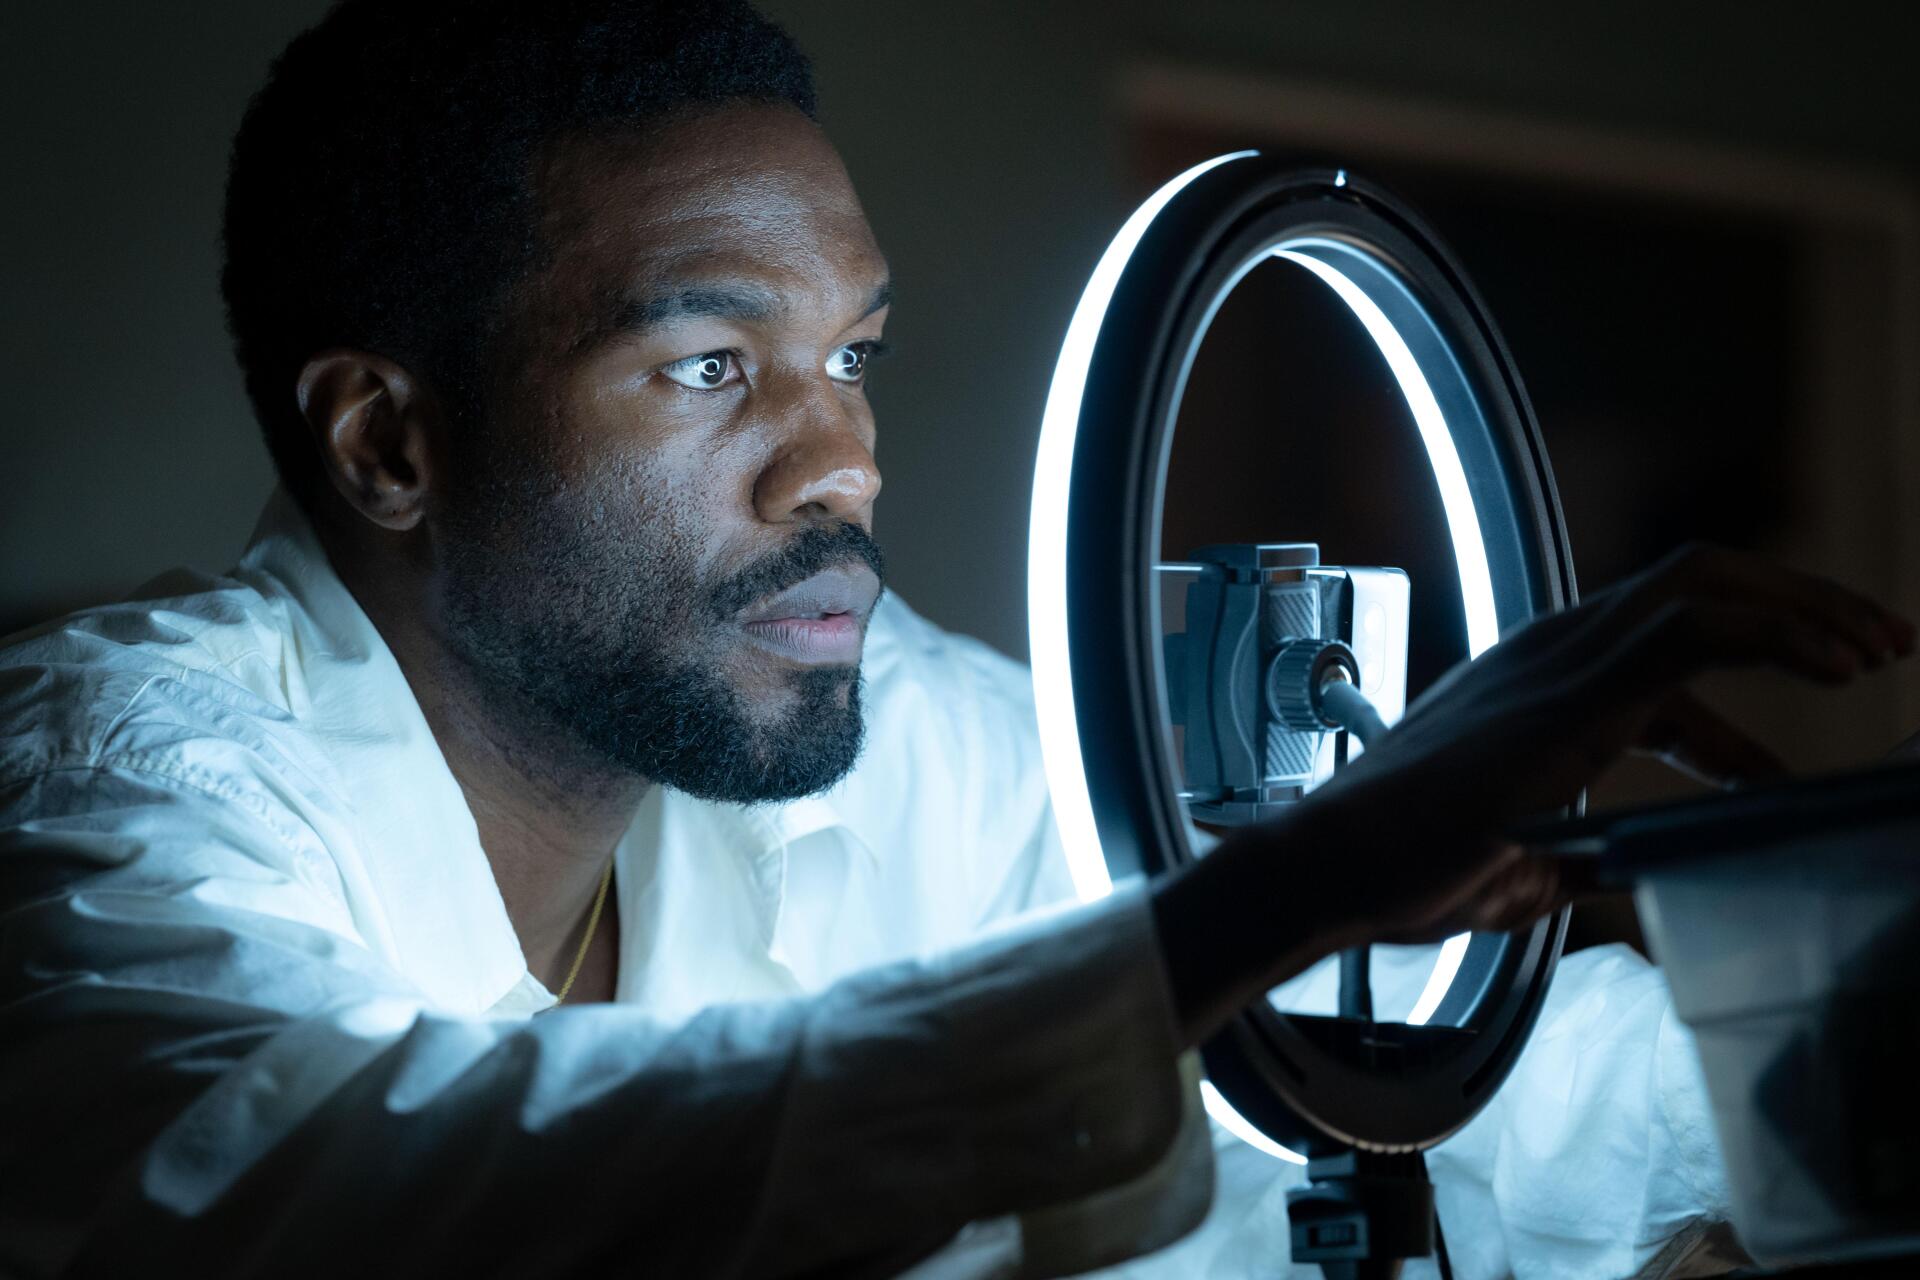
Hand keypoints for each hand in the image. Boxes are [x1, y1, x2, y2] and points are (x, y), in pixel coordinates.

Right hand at [1289, 544, 1913, 945]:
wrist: (1332, 866)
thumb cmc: (1405, 868)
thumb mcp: (1521, 862)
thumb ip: (1581, 855)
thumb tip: (1628, 874)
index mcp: (1542, 679)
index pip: (1671, 628)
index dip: (1764, 648)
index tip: (1829, 689)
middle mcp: (1553, 650)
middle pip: (1701, 578)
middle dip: (1802, 603)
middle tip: (1879, 645)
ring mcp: (1560, 661)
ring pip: (1708, 583)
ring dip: (1807, 607)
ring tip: (1878, 648)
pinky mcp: (1570, 693)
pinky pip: (1696, 630)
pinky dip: (1779, 635)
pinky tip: (1835, 671)